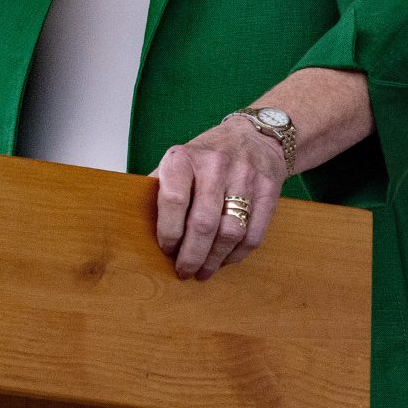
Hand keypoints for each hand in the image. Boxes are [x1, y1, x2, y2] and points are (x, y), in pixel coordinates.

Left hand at [152, 116, 288, 280]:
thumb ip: (160, 188)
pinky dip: (237, 254)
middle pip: (203, 223)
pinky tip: (225, 259)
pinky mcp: (268, 191)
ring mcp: (245, 178)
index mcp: (185, 158)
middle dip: (191, 256)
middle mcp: (215, 166)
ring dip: (214, 259)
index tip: (166, 248)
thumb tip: (139, 226)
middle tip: (184, 271)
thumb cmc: (206, 156)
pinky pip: (253, 235)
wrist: (254, 136)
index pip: (173, 200)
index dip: (168, 231)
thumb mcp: (178, 160)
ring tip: (204, 271)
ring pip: (230, 233)